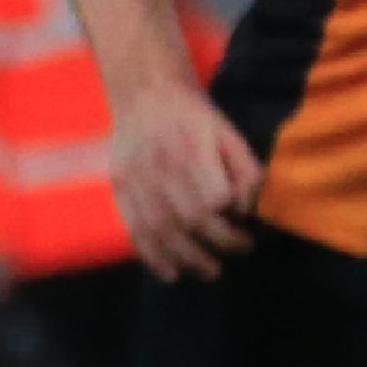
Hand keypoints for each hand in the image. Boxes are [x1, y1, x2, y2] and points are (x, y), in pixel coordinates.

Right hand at [105, 76, 264, 281]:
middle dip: (219, 244)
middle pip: (189, 220)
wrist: (145, 93)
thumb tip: (245, 212)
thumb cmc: (195, 117)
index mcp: (191, 150)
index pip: (213, 200)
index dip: (232, 219)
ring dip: (188, 258)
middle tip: (239, 251)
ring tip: (211, 272)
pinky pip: (134, 229)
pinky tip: (170, 273)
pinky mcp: (120, 187)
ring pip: (161, 231)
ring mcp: (136, 179)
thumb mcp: (229, 134)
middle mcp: (161, 166)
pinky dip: (152, 257)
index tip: (246, 227)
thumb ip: (245, 171)